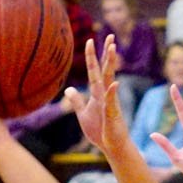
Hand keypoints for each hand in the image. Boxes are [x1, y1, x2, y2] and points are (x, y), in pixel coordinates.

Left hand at [64, 36, 125, 155]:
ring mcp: (110, 102)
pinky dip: (112, 93)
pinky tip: (114, 84)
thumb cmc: (100, 130)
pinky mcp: (113, 114)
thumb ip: (76, 100)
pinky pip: (112, 101)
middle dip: (107, 53)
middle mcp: (105, 94)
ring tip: (113, 48)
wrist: (111, 146)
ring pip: (110, 79)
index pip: (94, 70)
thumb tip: (68, 89)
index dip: (92, 56)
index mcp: (98, 93)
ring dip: (111, 64)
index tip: (90, 40)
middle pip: (106, 69)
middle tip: (110, 36)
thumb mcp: (83, 113)